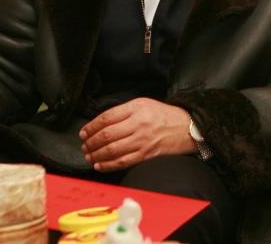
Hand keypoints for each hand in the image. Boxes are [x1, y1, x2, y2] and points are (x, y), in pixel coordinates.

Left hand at [79, 98, 195, 170]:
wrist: (187, 127)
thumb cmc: (164, 116)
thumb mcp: (144, 104)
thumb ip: (124, 111)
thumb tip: (101, 124)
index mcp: (137, 108)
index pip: (107, 118)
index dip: (91, 127)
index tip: (83, 133)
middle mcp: (139, 124)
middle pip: (106, 135)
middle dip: (91, 142)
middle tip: (84, 146)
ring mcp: (142, 141)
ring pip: (112, 150)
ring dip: (96, 155)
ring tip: (89, 156)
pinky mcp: (146, 154)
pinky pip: (122, 162)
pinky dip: (108, 165)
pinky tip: (100, 165)